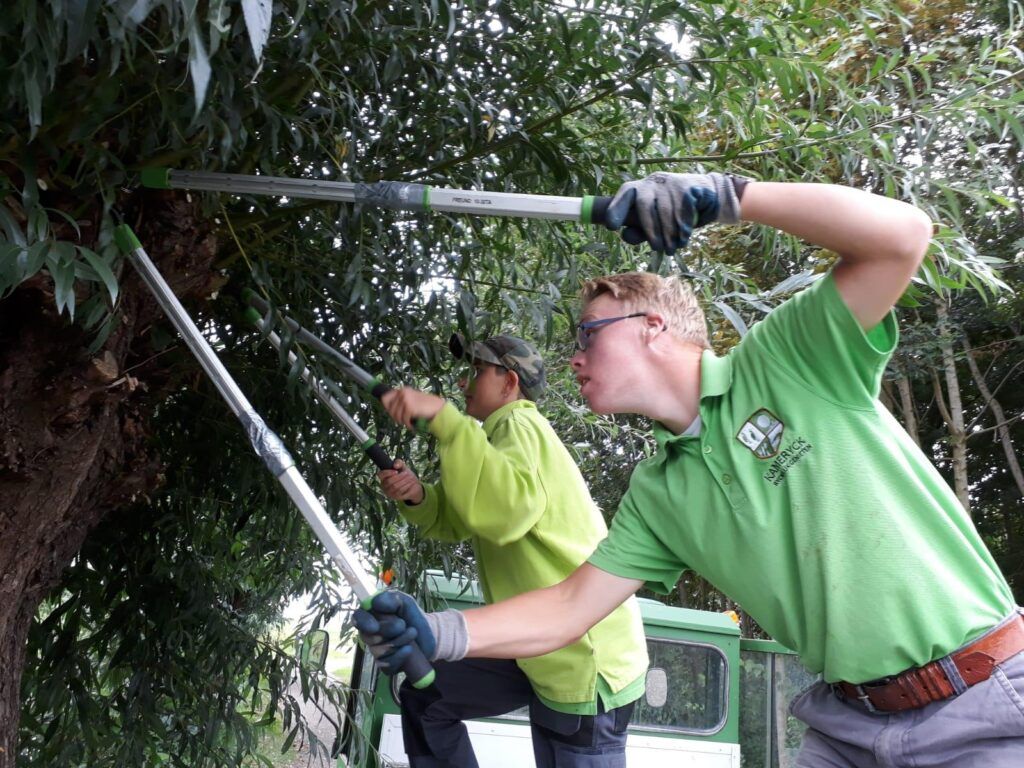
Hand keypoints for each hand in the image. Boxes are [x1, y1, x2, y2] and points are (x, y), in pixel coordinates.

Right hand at [353, 591, 436, 672]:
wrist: (430, 635)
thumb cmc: (413, 616)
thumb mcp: (405, 602)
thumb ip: (391, 598)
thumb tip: (375, 603)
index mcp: (372, 616)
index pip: (357, 618)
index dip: (363, 622)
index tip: (375, 626)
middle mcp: (370, 634)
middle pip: (369, 637)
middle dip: (390, 631)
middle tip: (404, 625)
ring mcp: (377, 651)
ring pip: (378, 651)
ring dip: (399, 642)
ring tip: (412, 634)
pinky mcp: (386, 665)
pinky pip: (386, 665)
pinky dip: (400, 657)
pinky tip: (409, 650)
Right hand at [378, 459, 424, 504]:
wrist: (413, 485)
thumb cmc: (405, 474)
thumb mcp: (402, 466)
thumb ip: (399, 462)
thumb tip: (395, 465)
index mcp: (383, 477)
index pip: (380, 475)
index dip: (387, 473)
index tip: (396, 471)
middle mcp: (384, 486)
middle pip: (389, 481)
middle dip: (399, 477)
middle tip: (407, 473)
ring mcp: (389, 492)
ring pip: (395, 487)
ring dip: (404, 481)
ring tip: (411, 477)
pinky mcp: (395, 497)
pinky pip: (400, 492)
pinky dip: (406, 486)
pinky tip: (411, 482)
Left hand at [381, 387, 445, 430]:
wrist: (437, 407)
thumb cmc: (425, 406)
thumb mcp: (411, 400)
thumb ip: (400, 402)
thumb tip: (388, 409)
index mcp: (402, 390)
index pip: (385, 398)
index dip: (387, 407)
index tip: (393, 413)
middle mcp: (402, 392)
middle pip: (389, 409)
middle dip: (395, 417)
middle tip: (403, 421)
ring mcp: (405, 399)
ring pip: (395, 415)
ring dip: (401, 422)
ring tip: (408, 423)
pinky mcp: (409, 407)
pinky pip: (403, 419)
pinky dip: (408, 425)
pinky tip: (412, 426)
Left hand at [604, 172, 741, 253]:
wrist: (704, 194)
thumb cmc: (671, 213)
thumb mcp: (653, 223)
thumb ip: (639, 231)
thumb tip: (626, 235)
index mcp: (637, 190)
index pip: (623, 196)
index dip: (616, 209)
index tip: (611, 226)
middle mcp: (651, 183)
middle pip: (645, 206)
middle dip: (650, 230)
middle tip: (657, 248)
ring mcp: (668, 182)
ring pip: (665, 211)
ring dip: (669, 233)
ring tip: (672, 248)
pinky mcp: (686, 185)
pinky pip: (683, 209)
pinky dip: (683, 226)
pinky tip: (684, 237)